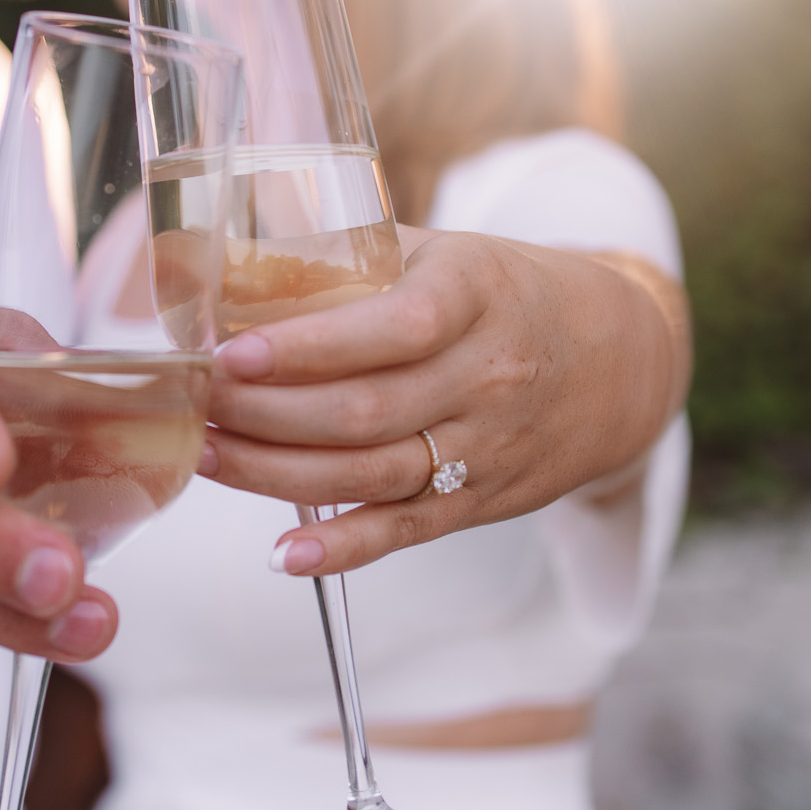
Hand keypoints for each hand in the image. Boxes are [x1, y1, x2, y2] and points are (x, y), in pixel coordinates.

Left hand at [200, 229, 689, 578]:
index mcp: (473, 296)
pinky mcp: (482, 500)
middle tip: (192, 404)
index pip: (389, 329)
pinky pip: (407, 531)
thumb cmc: (503, 294)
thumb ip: (353, 259)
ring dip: (277, 474)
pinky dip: (344, 548)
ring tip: (207, 457)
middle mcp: (486, 375)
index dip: (306, 347)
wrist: (618, 361)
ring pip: (373, 473)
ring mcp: (486, 446)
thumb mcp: (444, 255)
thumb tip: (232, 265)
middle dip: (264, 414)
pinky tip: (283, 554)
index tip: (230, 353)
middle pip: (364, 411)